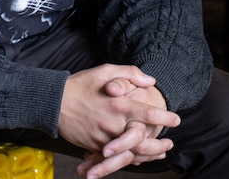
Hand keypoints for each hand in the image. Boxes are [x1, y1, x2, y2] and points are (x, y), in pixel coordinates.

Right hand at [58, 65, 178, 169]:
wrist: (52, 102)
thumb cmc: (79, 84)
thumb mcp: (104, 71)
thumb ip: (129, 73)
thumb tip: (150, 80)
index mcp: (118, 104)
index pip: (147, 113)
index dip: (164, 117)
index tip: (176, 119)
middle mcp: (113, 123)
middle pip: (142, 141)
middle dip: (159, 145)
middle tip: (169, 144)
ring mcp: (103, 137)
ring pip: (130, 153)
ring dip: (147, 155)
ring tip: (159, 153)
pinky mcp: (94, 146)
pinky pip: (114, 157)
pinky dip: (128, 158)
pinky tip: (137, 157)